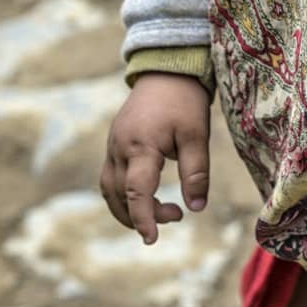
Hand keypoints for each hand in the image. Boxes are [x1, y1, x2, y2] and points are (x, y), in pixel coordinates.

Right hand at [100, 73, 210, 243]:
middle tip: (175, 215)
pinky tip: (144, 195)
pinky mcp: (115, 141)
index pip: (135, 193)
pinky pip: (110, 176)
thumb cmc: (185, 100)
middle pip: (119, 196)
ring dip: (128, 208)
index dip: (143, 219)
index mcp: (141, 147)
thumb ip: (196, 172)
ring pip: (110, 189)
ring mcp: (113, 145)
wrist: (167, 68)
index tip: (152, 239)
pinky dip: (123, 193)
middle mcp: (120, 148)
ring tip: (159, 213)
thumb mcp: (197, 135)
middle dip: (141, 215)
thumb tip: (197, 208)